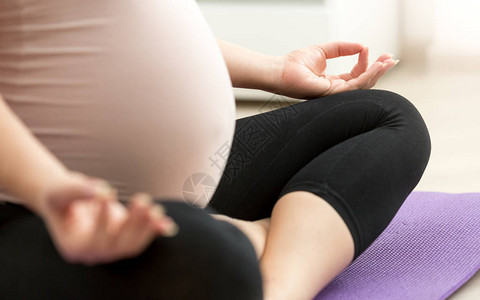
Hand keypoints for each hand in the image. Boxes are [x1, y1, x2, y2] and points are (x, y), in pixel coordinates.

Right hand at [34, 171, 177, 265]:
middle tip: (142, 200)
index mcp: (74, 247)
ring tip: (155, 208)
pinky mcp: (126, 238)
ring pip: (132, 245)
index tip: (107, 192)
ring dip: (146, 228)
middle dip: (131, 224)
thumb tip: (96, 189)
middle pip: (116, 245)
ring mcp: (111, 248)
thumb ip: (75, 190)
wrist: (68, 198)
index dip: (102, 219)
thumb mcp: (59, 191)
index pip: (92, 241)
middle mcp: (94, 253)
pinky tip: (167, 223)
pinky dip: (155, 231)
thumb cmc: (59, 195)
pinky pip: (143, 239)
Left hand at [274, 41, 397, 98]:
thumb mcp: (323, 51)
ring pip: (363, 86)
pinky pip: (356, 86)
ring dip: (377, 73)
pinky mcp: (332, 93)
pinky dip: (368, 75)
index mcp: (333, 82)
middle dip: (379, 71)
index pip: (355, 75)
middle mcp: (335, 90)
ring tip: (388, 62)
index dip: (365, 62)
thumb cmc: (295, 64)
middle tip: (392, 60)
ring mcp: (334, 94)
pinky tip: (376, 66)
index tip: (367, 48)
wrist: (281, 70)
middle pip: (363, 83)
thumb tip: (361, 45)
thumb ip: (342, 48)